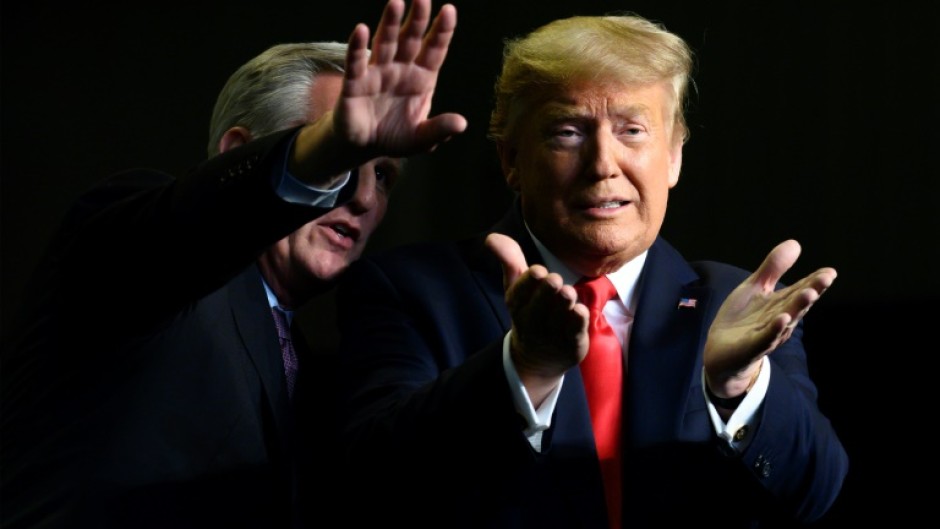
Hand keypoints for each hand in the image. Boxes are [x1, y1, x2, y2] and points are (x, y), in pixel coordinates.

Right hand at [292, 0, 467, 184]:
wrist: (364, 148)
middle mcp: (400, 69)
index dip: (442, 31)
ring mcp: (377, 73)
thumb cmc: (395, 137)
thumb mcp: (422, 139)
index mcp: (422, 78)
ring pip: (385, 43)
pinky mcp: (354, 84)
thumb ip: (439, 130)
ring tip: (396, 2)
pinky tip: (360, 29)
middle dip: (417, 19)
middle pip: (410, 39)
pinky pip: (356, 63)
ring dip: (389, 24)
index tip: (449, 11)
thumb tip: (462, 124)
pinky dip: (356, 47)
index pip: (434, 50)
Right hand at [486, 233, 588, 404]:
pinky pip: (574, 333)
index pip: (520, 293)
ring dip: (563, 305)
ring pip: (558, 318)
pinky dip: (577, 322)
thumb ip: (509, 260)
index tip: (538, 271)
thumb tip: (490, 238)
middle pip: (539, 305)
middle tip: (554, 279)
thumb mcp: (516, 287)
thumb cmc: (529, 310)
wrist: (538, 358)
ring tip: (568, 293)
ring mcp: (552, 334)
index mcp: (517, 304)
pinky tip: (581, 311)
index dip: (529, 282)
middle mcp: (533, 320)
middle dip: (546, 292)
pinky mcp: (571, 344)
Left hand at [703, 239, 835, 397]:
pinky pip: (764, 338)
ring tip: (809, 293)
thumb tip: (796, 243)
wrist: (720, 352)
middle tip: (827, 278)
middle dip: (812, 290)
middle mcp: (780, 319)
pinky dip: (774, 329)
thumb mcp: (755, 287)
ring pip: (785, 320)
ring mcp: (767, 334)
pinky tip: (782, 319)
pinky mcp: (751, 347)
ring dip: (797, 307)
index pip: (800, 290)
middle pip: (797, 303)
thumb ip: (773, 268)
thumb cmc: (742, 318)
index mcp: (781, 304)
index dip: (815, 281)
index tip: (830, 272)